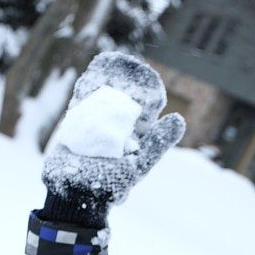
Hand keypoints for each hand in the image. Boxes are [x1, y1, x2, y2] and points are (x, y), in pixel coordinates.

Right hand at [42, 51, 185, 224]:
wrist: (75, 193)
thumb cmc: (111, 184)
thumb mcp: (139, 163)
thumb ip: (157, 143)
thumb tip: (179, 118)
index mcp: (135, 139)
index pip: (145, 111)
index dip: (148, 94)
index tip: (151, 78)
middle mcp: (117, 131)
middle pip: (124, 102)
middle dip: (128, 84)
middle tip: (134, 65)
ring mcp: (97, 126)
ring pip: (104, 99)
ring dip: (109, 81)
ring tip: (116, 62)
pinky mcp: (77, 124)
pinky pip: (84, 102)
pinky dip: (88, 87)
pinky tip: (94, 72)